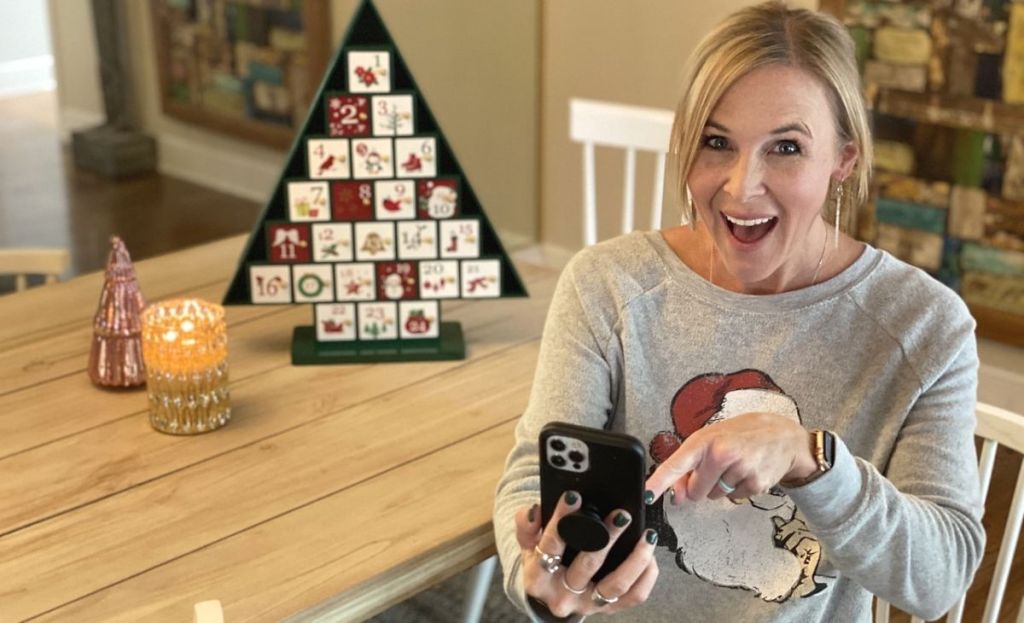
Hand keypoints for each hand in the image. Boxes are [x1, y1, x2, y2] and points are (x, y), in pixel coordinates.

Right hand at [514, 491, 658, 617]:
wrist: (551, 596)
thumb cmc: (542, 563)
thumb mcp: (528, 545)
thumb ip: (526, 525)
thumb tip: (534, 511)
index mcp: (538, 577)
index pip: (550, 545)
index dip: (562, 520)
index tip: (574, 496)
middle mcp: (562, 595)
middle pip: (587, 565)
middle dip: (607, 537)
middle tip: (622, 515)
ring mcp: (587, 604)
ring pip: (616, 585)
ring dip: (635, 559)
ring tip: (647, 535)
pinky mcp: (608, 609)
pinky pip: (634, 596)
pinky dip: (646, 576)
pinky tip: (650, 556)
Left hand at [645, 412, 813, 502]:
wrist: (784, 436)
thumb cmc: (742, 434)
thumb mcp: (713, 438)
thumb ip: (691, 465)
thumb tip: (676, 495)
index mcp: (705, 440)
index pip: (677, 463)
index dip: (660, 481)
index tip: (647, 494)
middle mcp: (721, 454)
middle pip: (695, 490)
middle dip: (701, 485)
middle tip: (718, 466)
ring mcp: (740, 470)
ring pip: (714, 495)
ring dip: (721, 486)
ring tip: (736, 465)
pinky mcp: (755, 484)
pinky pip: (734, 498)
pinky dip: (738, 489)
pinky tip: (748, 472)